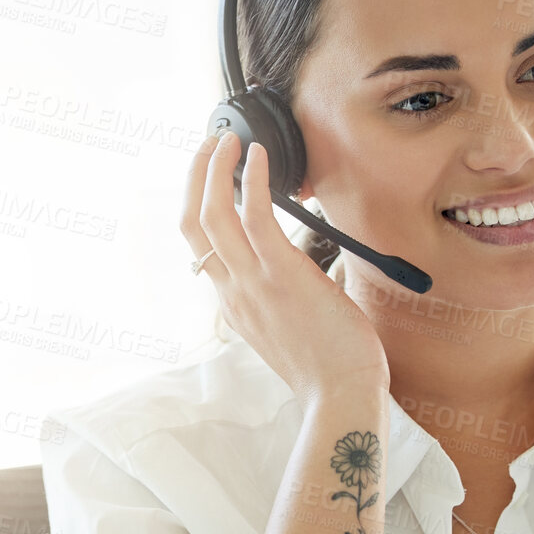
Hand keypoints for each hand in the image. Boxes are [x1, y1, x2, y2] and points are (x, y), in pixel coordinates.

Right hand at [181, 131, 389, 405]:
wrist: (342, 394)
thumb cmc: (330, 367)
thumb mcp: (293, 330)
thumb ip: (288, 299)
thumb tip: (313, 276)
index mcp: (234, 305)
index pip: (201, 250)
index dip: (199, 208)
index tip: (211, 181)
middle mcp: (232, 291)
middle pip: (192, 225)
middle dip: (194, 179)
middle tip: (207, 147)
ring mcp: (252, 282)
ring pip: (212, 214)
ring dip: (215, 169)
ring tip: (227, 140)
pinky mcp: (280, 272)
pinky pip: (254, 215)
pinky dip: (252, 179)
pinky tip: (259, 156)